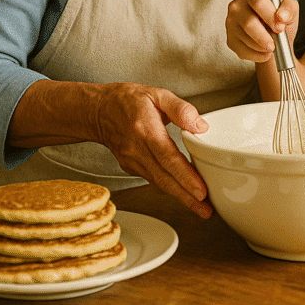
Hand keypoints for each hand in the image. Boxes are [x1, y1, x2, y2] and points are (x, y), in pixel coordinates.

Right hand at [92, 83, 212, 218]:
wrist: (98, 110)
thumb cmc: (128, 100)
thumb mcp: (157, 94)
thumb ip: (180, 109)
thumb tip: (200, 127)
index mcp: (145, 129)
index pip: (168, 158)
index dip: (185, 177)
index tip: (201, 192)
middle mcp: (137, 150)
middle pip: (164, 179)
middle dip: (186, 198)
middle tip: (206, 211)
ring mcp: (131, 161)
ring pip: (159, 183)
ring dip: (180, 197)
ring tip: (201, 207)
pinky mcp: (130, 167)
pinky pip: (153, 179)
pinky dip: (169, 188)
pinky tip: (184, 193)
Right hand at [225, 0, 298, 62]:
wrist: (276, 38)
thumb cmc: (279, 20)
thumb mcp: (290, 10)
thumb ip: (289, 8)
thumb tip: (282, 16)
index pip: (258, 2)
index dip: (270, 16)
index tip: (279, 27)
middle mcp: (237, 6)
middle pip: (249, 22)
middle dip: (264, 36)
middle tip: (275, 44)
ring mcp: (231, 23)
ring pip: (246, 38)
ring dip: (262, 47)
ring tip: (272, 47)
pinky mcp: (230, 39)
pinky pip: (242, 50)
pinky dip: (257, 55)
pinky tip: (265, 53)